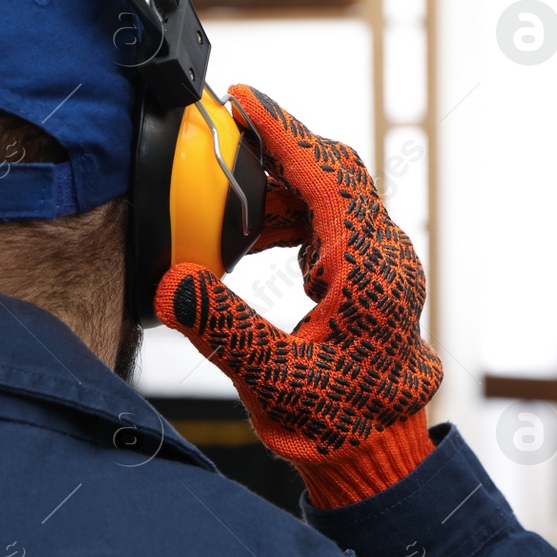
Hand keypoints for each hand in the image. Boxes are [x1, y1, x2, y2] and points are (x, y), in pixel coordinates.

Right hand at [155, 85, 441, 507]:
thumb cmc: (337, 424)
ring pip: (332, 198)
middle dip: (281, 147)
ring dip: (280, 188)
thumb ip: (223, 329)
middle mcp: (384, 257)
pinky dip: (290, 217)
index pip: (329, 178)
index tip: (245, 99)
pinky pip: (330, 225)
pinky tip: (252, 235)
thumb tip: (172, 282)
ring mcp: (380, 265)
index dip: (284, 133)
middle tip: (227, 129)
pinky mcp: (369, 278)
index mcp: (371, 271)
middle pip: (336, 175)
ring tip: (226, 196)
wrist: (377, 457)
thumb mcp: (273, 380)